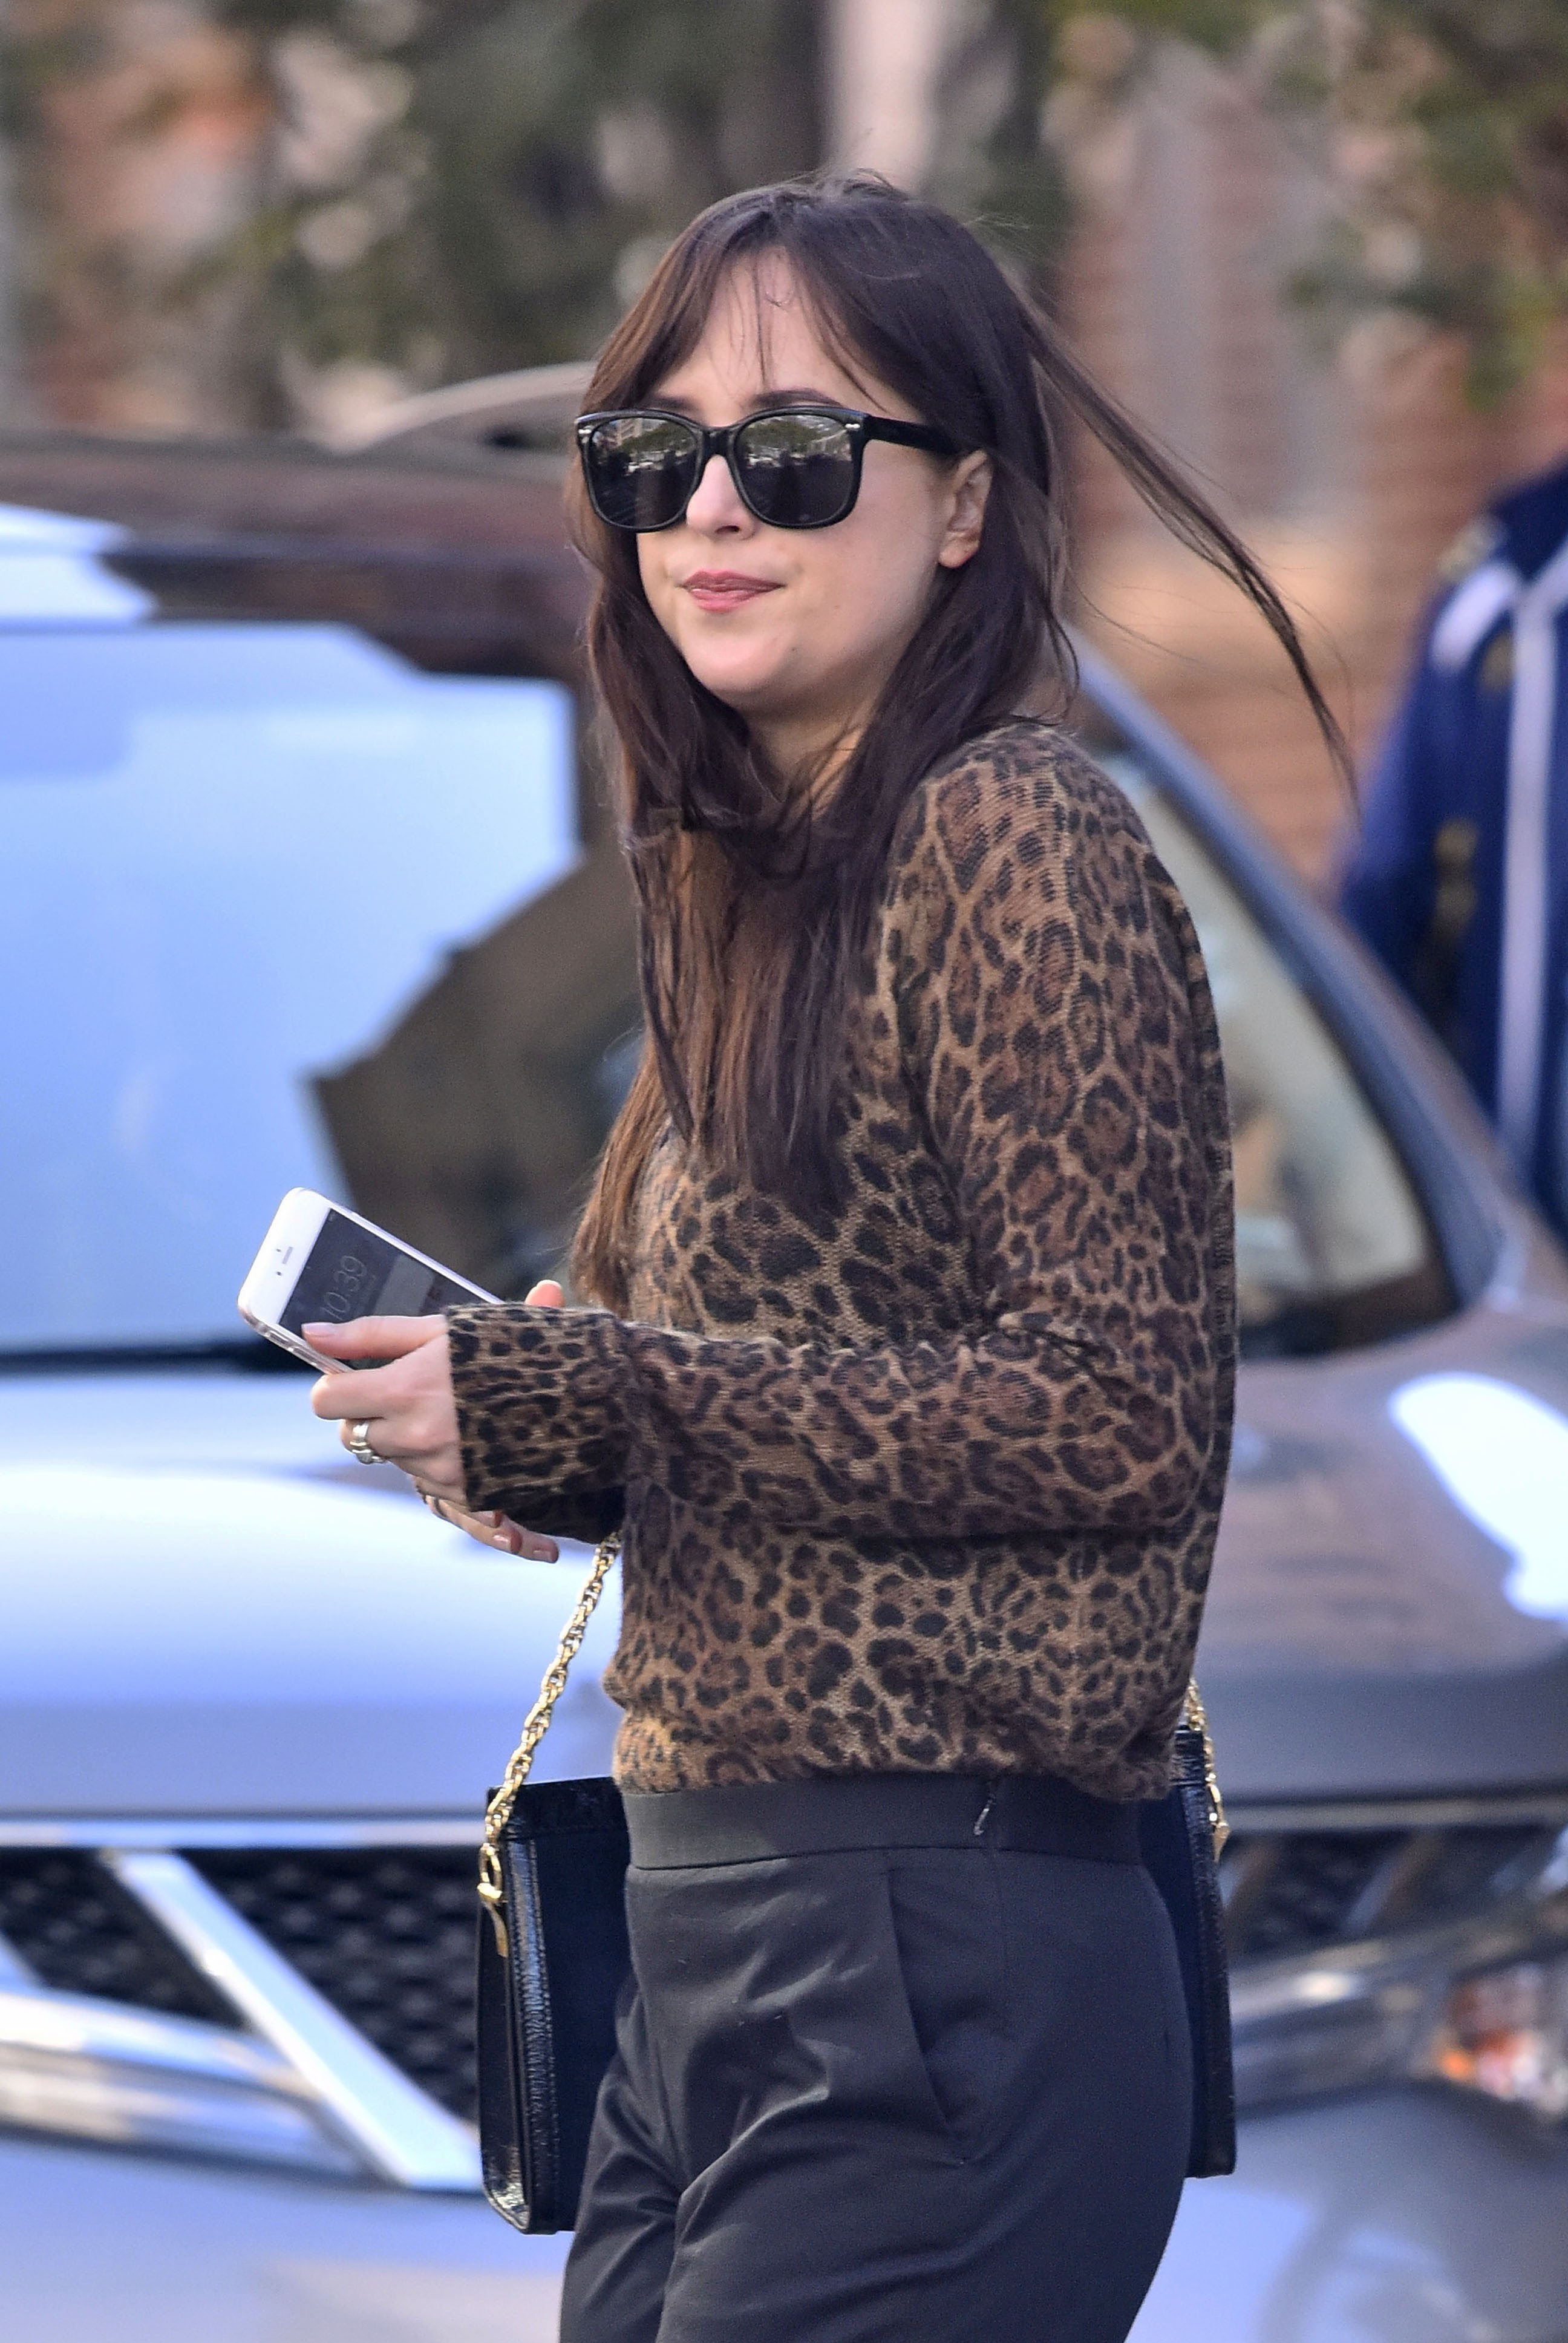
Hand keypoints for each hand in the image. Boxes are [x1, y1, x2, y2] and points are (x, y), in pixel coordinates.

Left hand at [307, 1282, 564, 1561]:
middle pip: (352, 1435)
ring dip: (406, 1436)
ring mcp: (441, 1471)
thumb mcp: (446, 1329)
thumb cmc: (519, 1349)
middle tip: (409, 1389)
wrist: (594, 1398)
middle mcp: (416, 1437)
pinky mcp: (467, 1493)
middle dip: (371, 1413)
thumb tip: (311, 1332)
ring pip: (392, 1458)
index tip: (357, 1376)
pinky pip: (427, 1481)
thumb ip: (373, 1333)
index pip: (326, 1401)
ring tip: (452, 1406)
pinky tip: (471, 1432)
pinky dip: (439, 1459)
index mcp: (405, 1389)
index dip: (336, 1386)